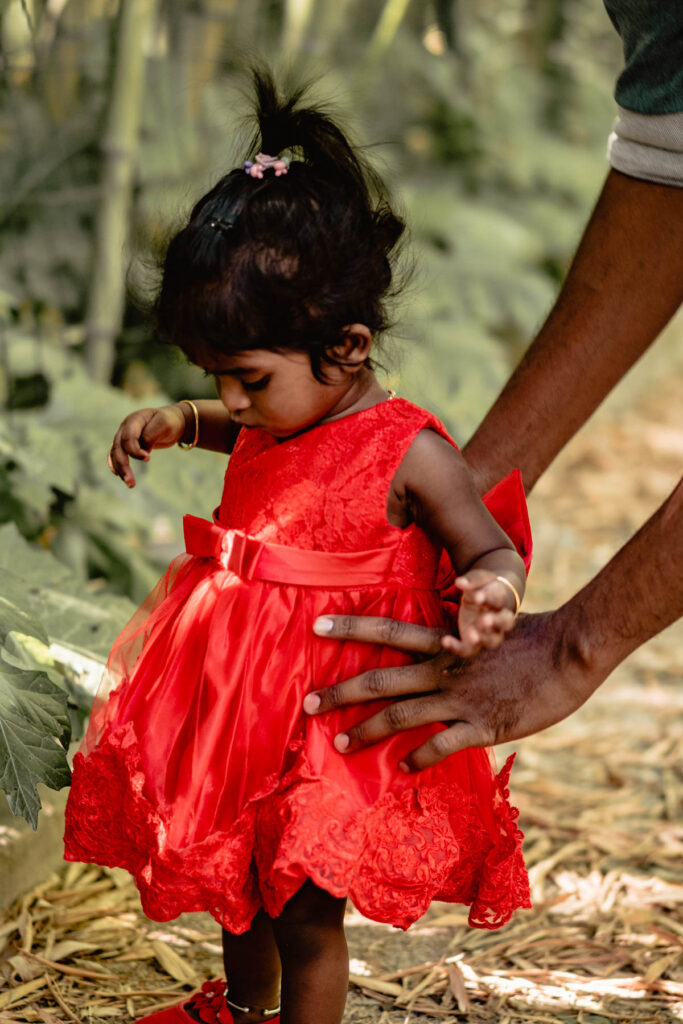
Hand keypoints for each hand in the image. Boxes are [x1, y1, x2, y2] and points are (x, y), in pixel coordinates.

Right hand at [108, 404, 186, 486]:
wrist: (171, 420)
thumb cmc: (168, 422)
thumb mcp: (164, 425)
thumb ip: (150, 436)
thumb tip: (142, 450)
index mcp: (134, 420)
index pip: (128, 437)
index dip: (134, 450)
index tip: (147, 458)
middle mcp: (125, 427)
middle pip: (118, 447)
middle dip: (123, 465)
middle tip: (131, 482)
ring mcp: (124, 435)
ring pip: (116, 453)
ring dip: (120, 469)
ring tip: (130, 484)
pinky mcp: (126, 444)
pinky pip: (116, 455)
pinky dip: (116, 465)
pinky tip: (120, 476)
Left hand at [304, 609, 601, 770]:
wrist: (568, 652)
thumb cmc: (529, 636)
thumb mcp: (484, 626)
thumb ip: (456, 635)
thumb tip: (435, 638)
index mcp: (444, 641)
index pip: (388, 630)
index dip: (351, 627)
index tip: (316, 626)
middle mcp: (444, 668)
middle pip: (382, 678)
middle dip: (341, 691)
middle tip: (307, 703)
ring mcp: (461, 698)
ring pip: (402, 715)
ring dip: (368, 730)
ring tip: (341, 742)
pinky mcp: (483, 726)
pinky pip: (442, 745)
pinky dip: (419, 758)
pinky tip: (403, 769)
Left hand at [446, 570, 516, 656]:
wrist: (487, 597)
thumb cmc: (484, 586)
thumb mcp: (479, 578)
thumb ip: (471, 580)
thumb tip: (459, 582)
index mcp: (501, 599)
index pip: (499, 599)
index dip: (489, 598)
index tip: (478, 597)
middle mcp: (499, 618)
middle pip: (505, 623)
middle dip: (496, 622)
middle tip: (485, 620)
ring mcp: (489, 633)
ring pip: (492, 641)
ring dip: (483, 639)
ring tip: (472, 635)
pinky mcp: (474, 642)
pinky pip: (469, 649)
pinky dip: (457, 648)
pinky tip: (445, 641)